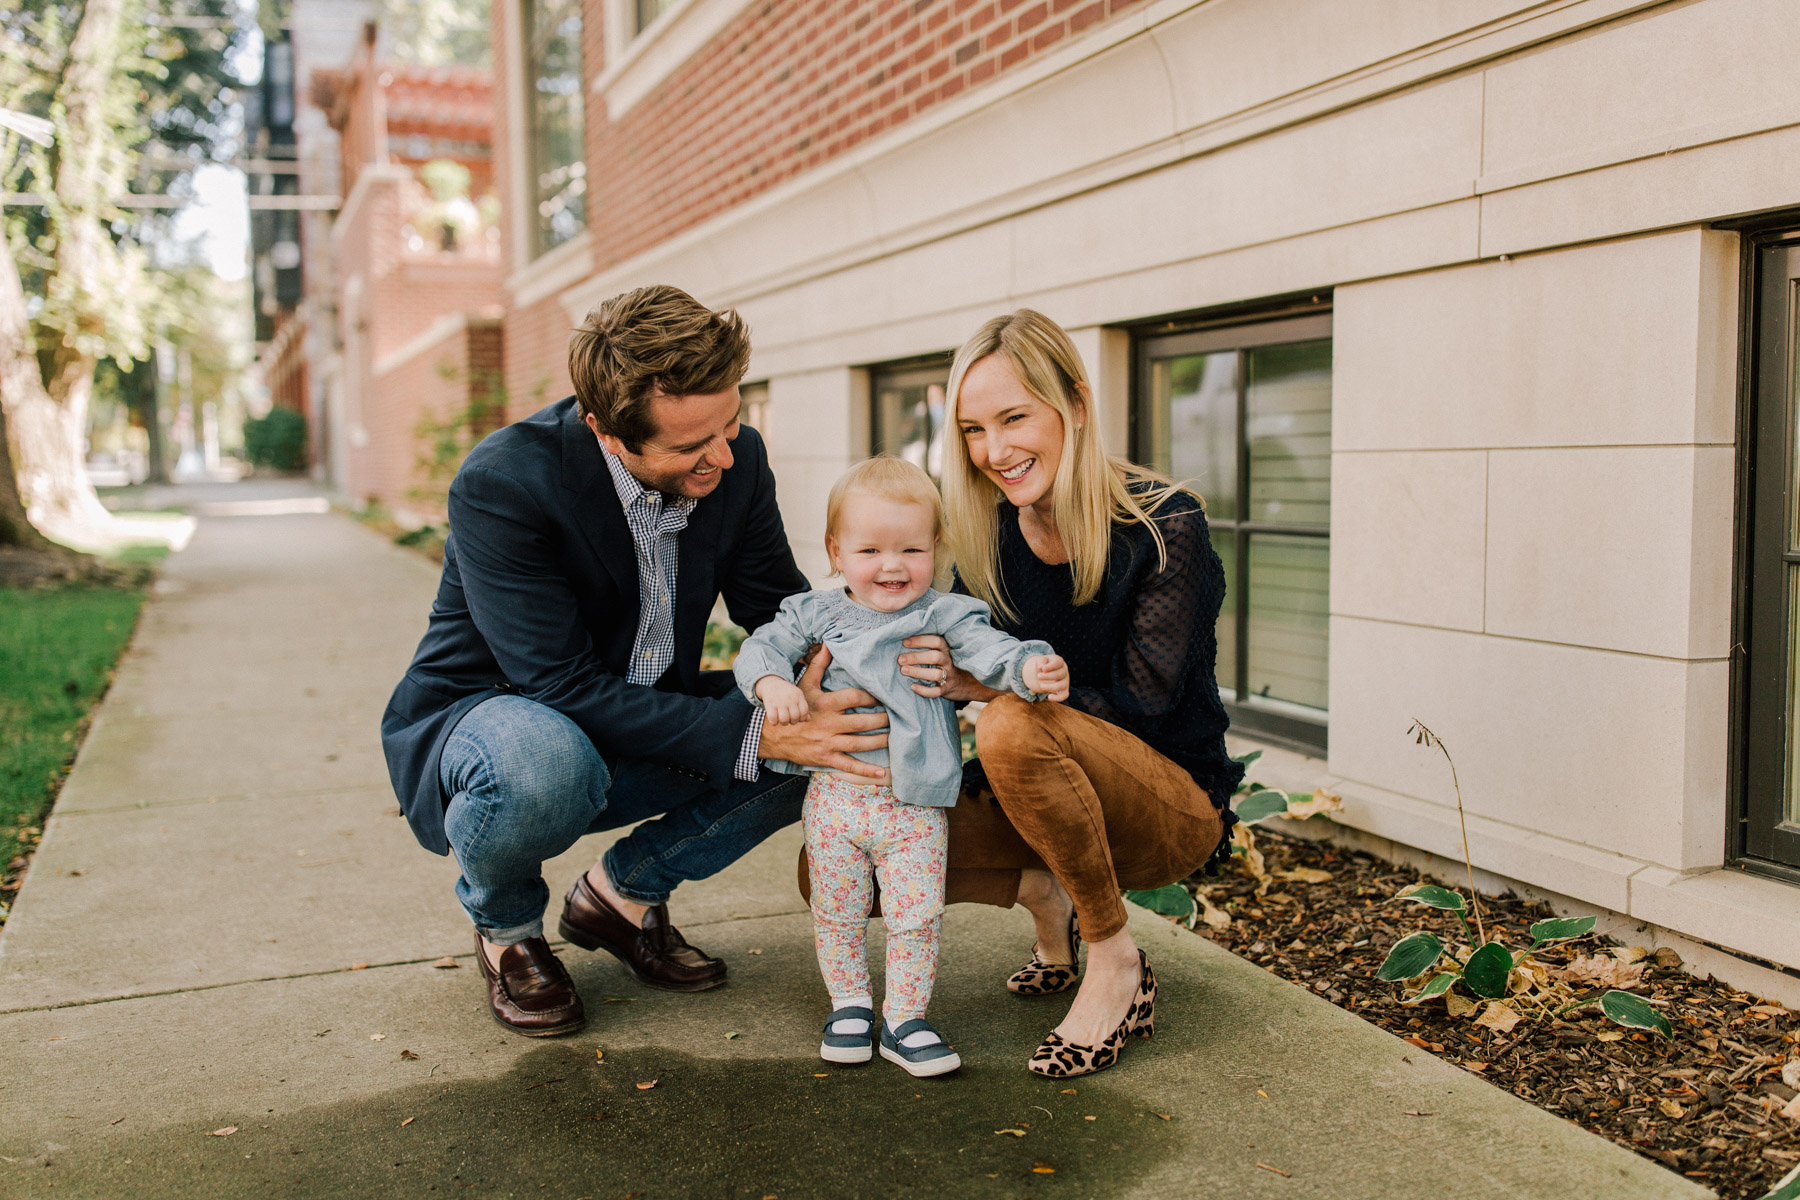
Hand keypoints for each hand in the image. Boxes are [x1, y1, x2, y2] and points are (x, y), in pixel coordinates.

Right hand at [754, 676, 808, 724]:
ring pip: (784, 720)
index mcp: (798, 696)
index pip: (804, 712)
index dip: (802, 718)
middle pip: (795, 717)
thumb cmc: (787, 693)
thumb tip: (808, 720)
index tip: (797, 717)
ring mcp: (780, 702)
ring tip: (782, 719)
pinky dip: (774, 722)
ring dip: (784, 723)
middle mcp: (790, 698)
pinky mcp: (770, 704)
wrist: (771, 683)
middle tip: (789, 718)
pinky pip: (773, 719)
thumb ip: (803, 708)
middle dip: (792, 721)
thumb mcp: (797, 696)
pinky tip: (774, 718)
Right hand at [755, 645, 889, 778]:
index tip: (885, 696)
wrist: (773, 735)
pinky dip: (865, 771)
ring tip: (896, 736)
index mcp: (825, 704)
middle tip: (898, 717)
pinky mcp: (826, 758)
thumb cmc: (795, 708)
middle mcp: (828, 724)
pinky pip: (849, 765)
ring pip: (860, 743)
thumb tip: (830, 644)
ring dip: (880, 741)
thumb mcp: (805, 685)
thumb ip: (819, 665)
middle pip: (862, 722)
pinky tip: (882, 772)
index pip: (855, 698)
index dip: (873, 697)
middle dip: (883, 720)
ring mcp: (828, 742)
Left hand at [900, 634, 1001, 702]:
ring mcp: (950, 676)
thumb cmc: (951, 664)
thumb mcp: (945, 652)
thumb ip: (932, 646)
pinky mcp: (948, 689)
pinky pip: (936, 692)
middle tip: (901, 659)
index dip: (921, 640)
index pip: (936, 641)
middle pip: (934, 657)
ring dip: (918, 672)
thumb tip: (905, 638)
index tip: (905, 642)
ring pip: (935, 674)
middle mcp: (949, 661)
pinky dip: (924, 690)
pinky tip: (912, 686)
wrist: (971, 683)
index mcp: (948, 650)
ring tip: (904, 670)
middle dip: (916, 657)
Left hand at [1023, 654, 1069, 702]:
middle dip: (1048, 676)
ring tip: (1041, 686)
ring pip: (1062, 685)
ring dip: (1051, 687)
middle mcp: (1064, 671)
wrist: (1045, 674)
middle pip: (1060, 674)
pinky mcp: (1064, 690)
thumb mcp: (1041, 661)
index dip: (1051, 666)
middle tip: (1038, 676)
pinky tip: (1049, 697)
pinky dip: (1058, 698)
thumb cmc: (1044, 666)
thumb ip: (1041, 662)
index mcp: (1059, 662)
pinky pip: (1064, 696)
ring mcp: (1065, 681)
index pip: (1058, 663)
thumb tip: (1041, 668)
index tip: (1043, 669)